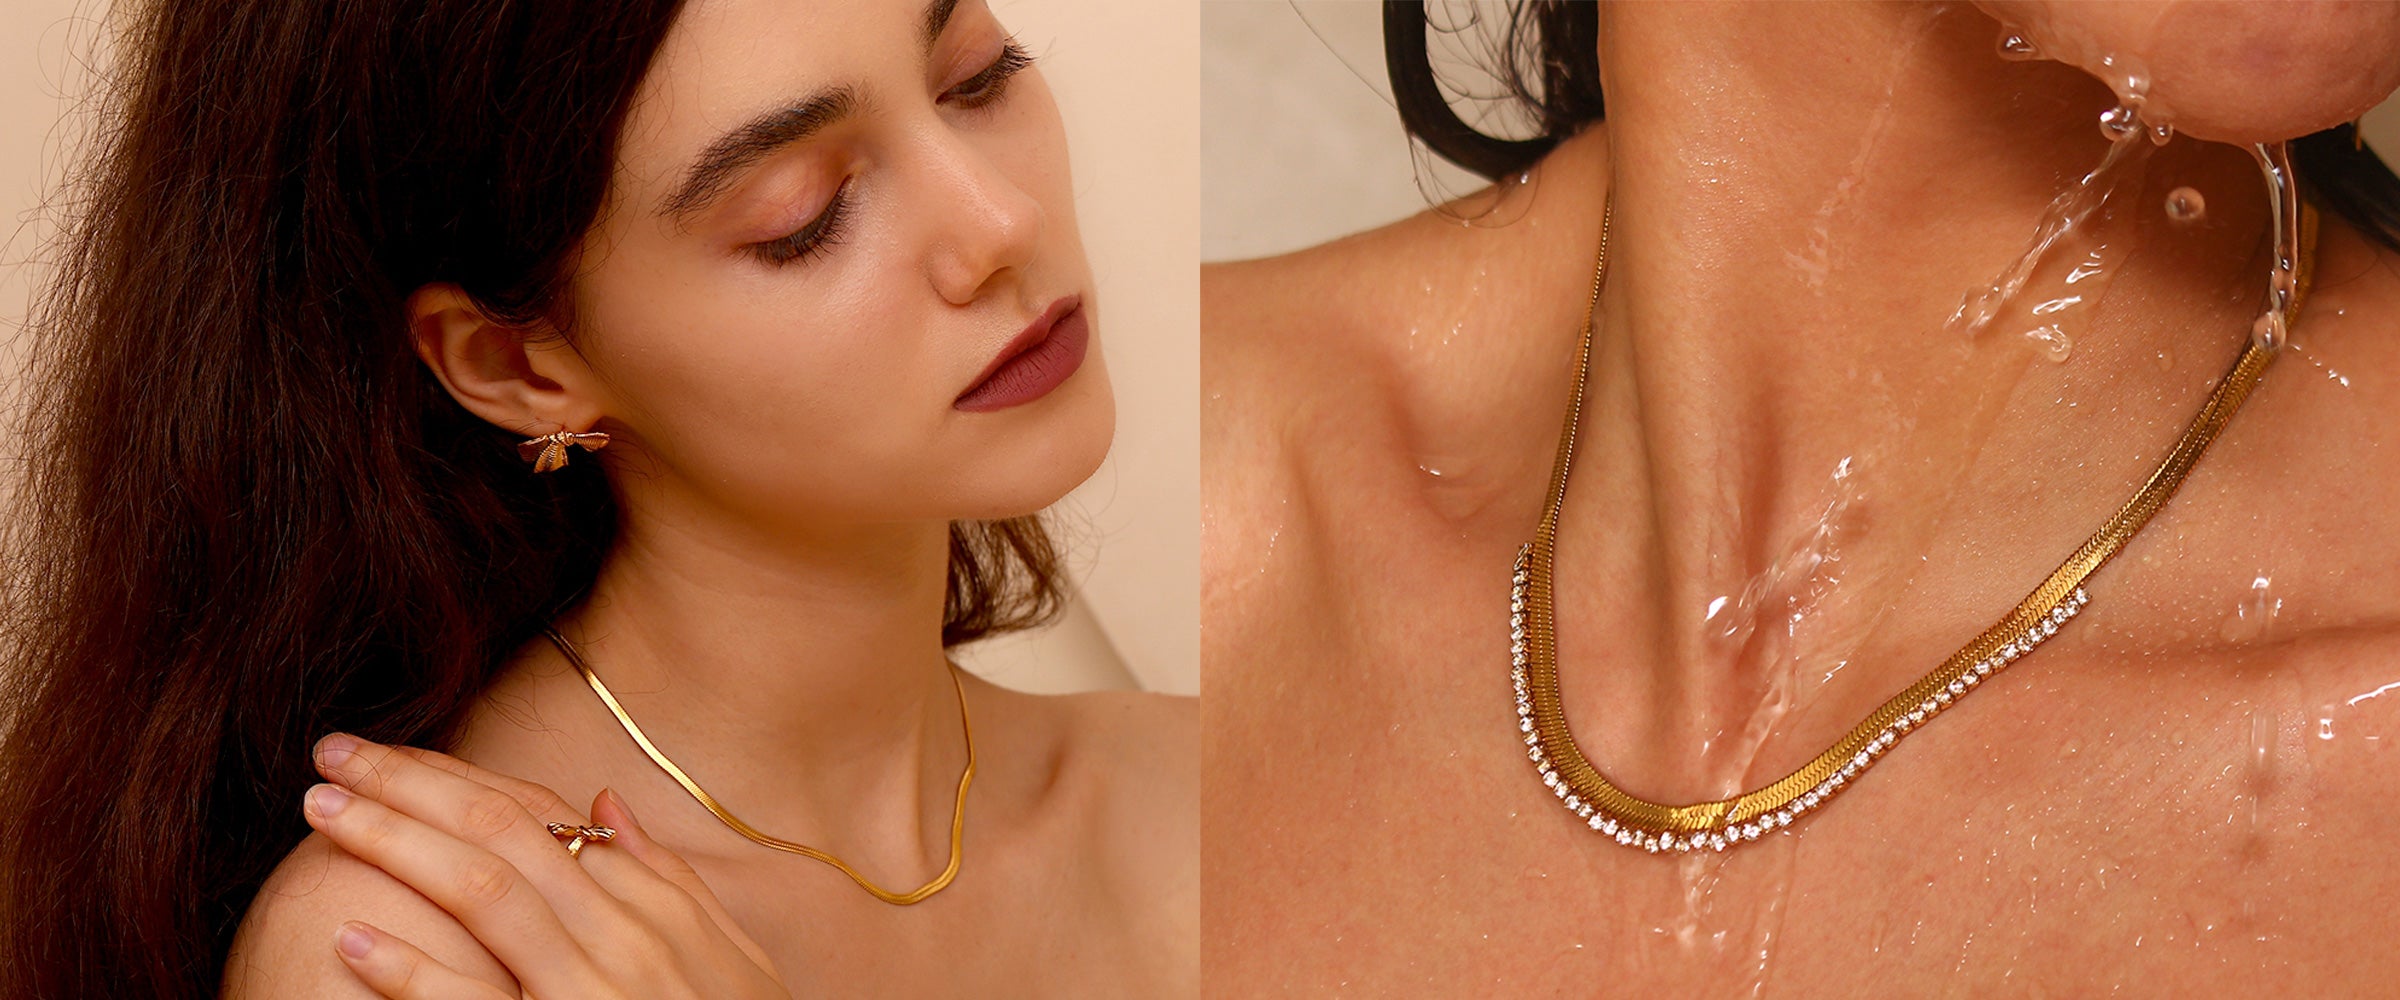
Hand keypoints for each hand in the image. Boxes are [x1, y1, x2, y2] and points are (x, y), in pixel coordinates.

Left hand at [301, 733, 789, 998]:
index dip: (458, 777)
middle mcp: (622, 935)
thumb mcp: (727, 952)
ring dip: (393, 842)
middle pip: (501, 832)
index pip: (540, 815)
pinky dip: (410, 970)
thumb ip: (665, 878)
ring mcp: (590, 990)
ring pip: (481, 891)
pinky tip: (351, 939)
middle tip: (331, 753)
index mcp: (650, 905)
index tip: (389, 755)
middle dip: (408, 786)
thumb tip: (603, 800)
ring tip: (321, 812)